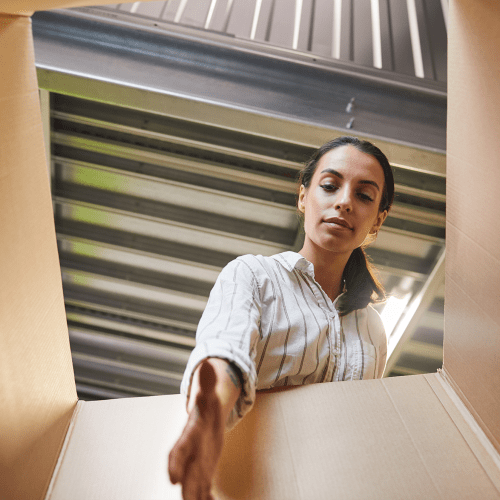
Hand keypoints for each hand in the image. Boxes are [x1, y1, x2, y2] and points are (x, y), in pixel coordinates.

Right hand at [169, 361, 223, 499]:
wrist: (207, 416)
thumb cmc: (206, 405)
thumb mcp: (208, 393)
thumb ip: (208, 382)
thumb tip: (209, 364)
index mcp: (190, 434)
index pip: (179, 449)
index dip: (175, 463)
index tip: (172, 478)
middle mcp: (191, 452)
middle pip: (186, 472)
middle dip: (186, 487)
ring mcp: (198, 462)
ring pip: (195, 484)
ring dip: (197, 496)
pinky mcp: (206, 469)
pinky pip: (205, 487)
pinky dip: (208, 497)